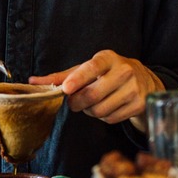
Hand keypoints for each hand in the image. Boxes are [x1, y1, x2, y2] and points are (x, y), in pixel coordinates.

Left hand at [30, 50, 164, 131]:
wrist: (144, 80)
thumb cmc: (107, 73)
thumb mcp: (86, 69)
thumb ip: (61, 76)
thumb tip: (32, 82)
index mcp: (108, 58)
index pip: (91, 68)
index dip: (78, 79)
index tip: (66, 89)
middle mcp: (124, 70)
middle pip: (93, 94)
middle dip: (78, 102)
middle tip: (74, 102)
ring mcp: (134, 88)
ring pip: (101, 109)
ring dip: (90, 111)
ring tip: (93, 103)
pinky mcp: (139, 104)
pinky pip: (111, 119)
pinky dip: (104, 117)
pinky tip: (107, 107)